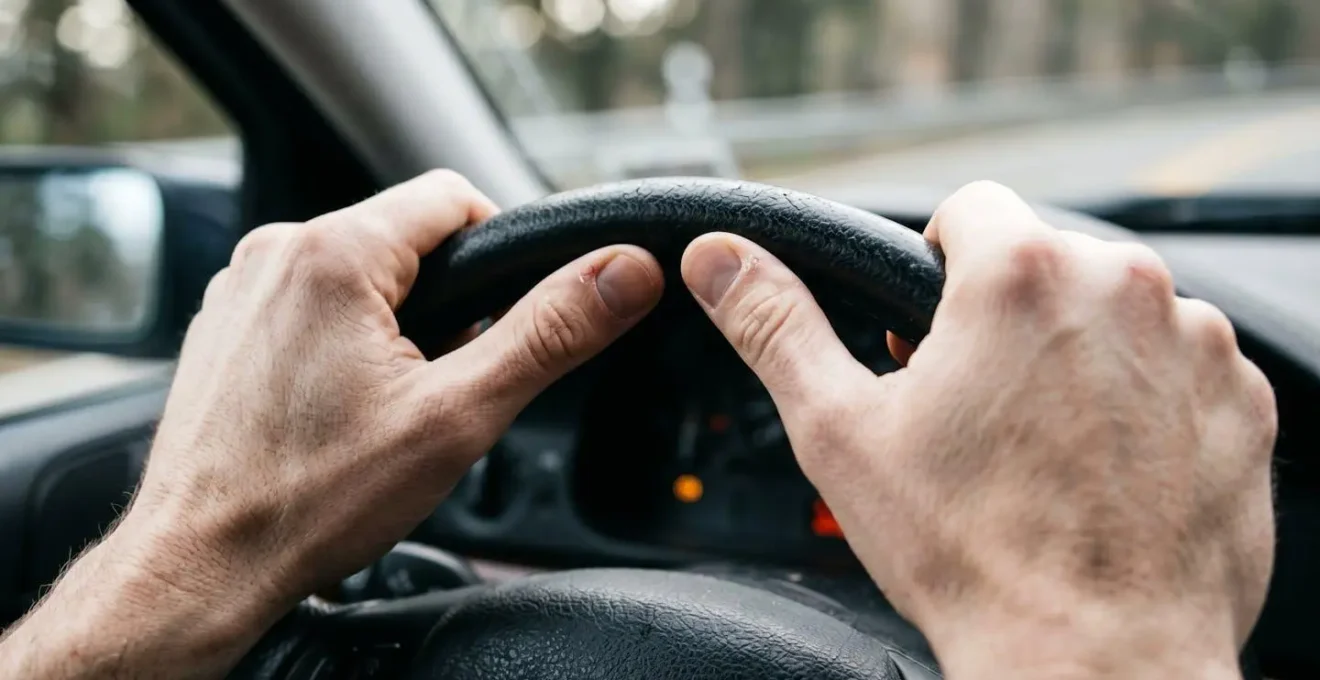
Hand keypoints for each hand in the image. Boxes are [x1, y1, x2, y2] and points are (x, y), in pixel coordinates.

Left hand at [0, 170, 663, 677]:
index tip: (499, 322)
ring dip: (392, 322)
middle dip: (444, 300)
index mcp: (334, 252)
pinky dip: (339, 340)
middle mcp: (275, 250)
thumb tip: (624, 274)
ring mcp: (239, 288)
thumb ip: (549, 334)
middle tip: (442, 384)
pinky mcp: (223, 325)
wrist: (202, 564)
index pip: (453, 196)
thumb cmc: (314, 498)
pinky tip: (337, 410)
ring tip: (386, 406)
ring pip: (356, 271)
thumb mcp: (459, 415)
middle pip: (403, 237)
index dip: (499, 252)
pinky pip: (306, 302)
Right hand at [681, 182, 1275, 678]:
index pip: (971, 208)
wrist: (1096, 660)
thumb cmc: (972, 553)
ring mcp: (1196, 346)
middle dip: (1008, 315)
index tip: (930, 331)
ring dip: (1080, 354)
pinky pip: (1182, 367)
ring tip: (1046, 445)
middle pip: (1047, 261)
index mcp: (1020, 276)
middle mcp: (1123, 289)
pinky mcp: (1243, 402)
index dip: (936, 266)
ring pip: (1117, 312)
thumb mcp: (840, 430)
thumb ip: (774, 324)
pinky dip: (1146, 400)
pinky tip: (1107, 468)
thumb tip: (718, 258)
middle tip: (979, 407)